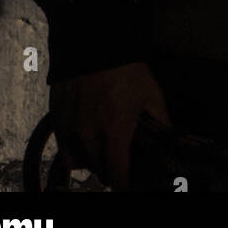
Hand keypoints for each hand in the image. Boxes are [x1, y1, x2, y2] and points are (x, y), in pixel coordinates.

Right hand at [49, 60, 172, 191]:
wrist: (94, 43)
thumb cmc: (126, 69)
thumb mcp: (151, 94)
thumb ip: (161, 122)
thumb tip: (171, 141)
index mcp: (114, 132)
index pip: (118, 176)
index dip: (125, 184)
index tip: (130, 183)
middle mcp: (89, 136)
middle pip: (99, 170)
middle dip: (110, 169)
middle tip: (119, 160)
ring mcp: (70, 128)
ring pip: (78, 162)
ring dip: (91, 161)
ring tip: (101, 151)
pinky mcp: (56, 118)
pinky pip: (63, 147)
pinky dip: (73, 150)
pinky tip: (84, 140)